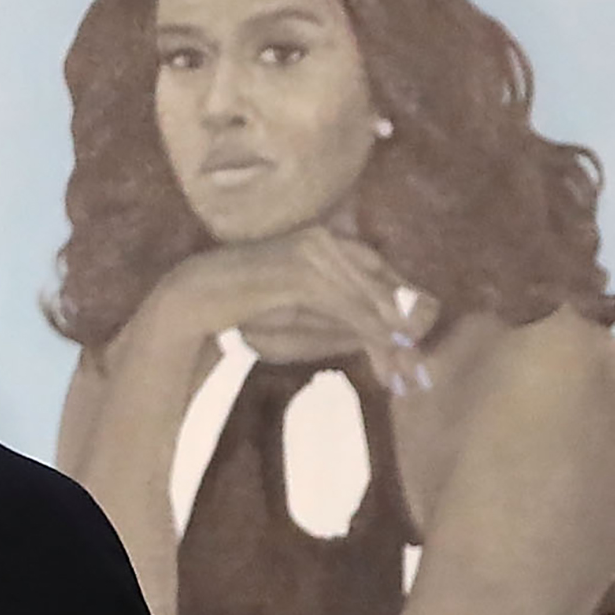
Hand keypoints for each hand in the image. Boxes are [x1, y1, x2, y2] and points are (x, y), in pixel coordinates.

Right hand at [126, 227, 434, 381]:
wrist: (196, 301)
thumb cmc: (247, 312)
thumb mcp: (307, 322)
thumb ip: (345, 324)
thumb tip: (389, 339)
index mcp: (331, 242)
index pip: (382, 276)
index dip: (405, 313)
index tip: (417, 348)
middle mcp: (329, 239)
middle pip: (383, 287)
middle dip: (404, 333)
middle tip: (418, 373)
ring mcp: (316, 252)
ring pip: (370, 301)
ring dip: (391, 342)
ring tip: (404, 375)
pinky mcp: (303, 272)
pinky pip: (349, 308)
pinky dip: (371, 334)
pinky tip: (386, 355)